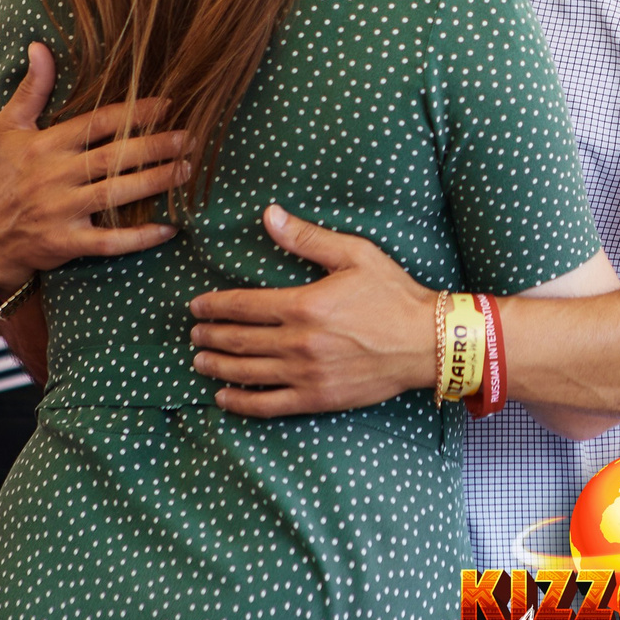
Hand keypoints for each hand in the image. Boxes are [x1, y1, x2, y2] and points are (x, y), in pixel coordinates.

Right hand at [0, 43, 188, 291]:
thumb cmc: (2, 177)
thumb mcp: (8, 129)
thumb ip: (31, 89)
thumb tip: (40, 46)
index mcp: (44, 145)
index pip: (97, 123)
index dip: (134, 113)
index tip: (168, 104)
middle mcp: (52, 176)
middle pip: (112, 158)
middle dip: (155, 146)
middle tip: (189, 138)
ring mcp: (59, 212)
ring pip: (114, 195)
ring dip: (155, 182)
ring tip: (186, 170)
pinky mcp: (65, 244)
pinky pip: (108, 242)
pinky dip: (140, 238)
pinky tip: (170, 228)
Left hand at [190, 206, 433, 416]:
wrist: (426, 343)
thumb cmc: (393, 295)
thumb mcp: (354, 255)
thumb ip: (306, 238)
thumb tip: (269, 214)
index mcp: (304, 305)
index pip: (244, 305)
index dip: (215, 306)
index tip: (197, 306)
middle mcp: (298, 342)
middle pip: (239, 340)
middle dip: (210, 336)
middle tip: (193, 334)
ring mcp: (305, 374)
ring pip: (247, 372)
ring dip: (217, 367)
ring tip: (199, 361)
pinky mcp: (316, 398)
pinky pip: (268, 404)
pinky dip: (241, 402)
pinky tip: (223, 398)